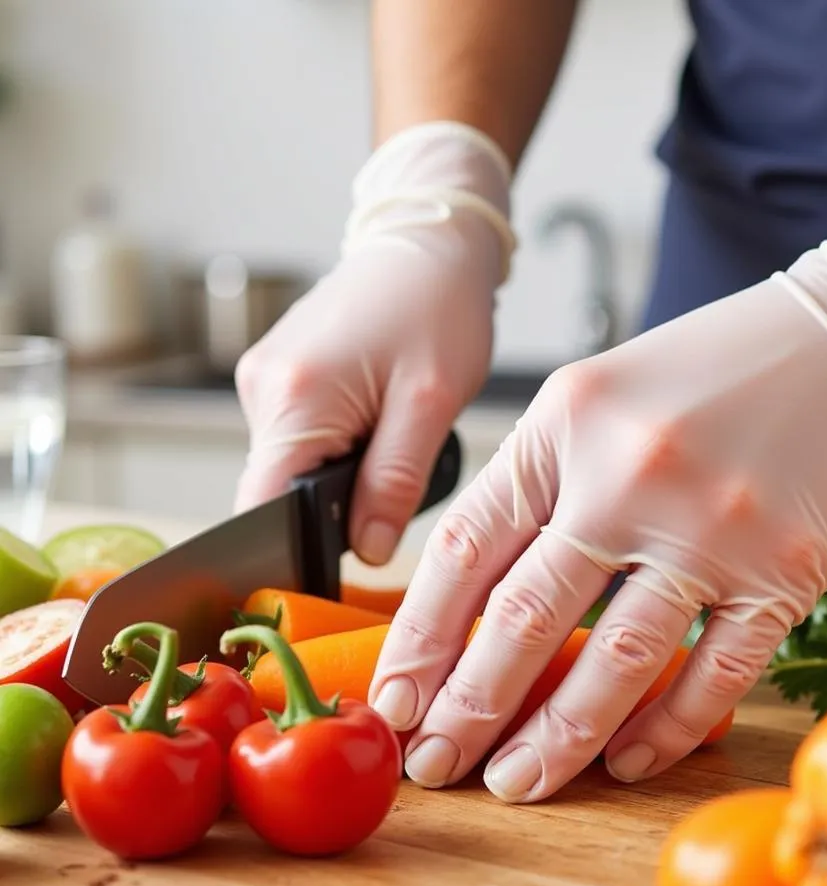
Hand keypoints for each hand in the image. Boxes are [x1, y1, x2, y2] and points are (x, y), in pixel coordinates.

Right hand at [233, 122, 515, 564]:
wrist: (428, 240)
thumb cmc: (437, 307)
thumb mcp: (430, 403)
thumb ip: (394, 483)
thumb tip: (366, 549)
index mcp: (294, 398)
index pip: (262, 506)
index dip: (291, 552)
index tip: (329, 576)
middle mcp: (262, 389)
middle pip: (276, 490)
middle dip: (328, 510)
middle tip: (390, 496)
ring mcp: (266, 381)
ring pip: (289, 466)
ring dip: (336, 476)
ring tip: (392, 442)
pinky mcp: (281, 377)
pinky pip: (298, 437)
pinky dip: (335, 448)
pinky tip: (376, 426)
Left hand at [367, 177, 826, 800]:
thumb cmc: (717, 367)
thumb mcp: (597, 395)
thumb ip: (537, 480)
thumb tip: (479, 593)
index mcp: (566, 423)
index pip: (467, 548)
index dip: (420, 636)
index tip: (393, 699)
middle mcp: (630, 475)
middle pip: (524, 617)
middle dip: (466, 706)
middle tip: (432, 765)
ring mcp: (712, 528)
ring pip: (614, 662)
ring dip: (556, 739)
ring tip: (514, 785)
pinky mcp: (786, 572)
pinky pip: (714, 675)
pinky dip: (665, 729)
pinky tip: (624, 763)